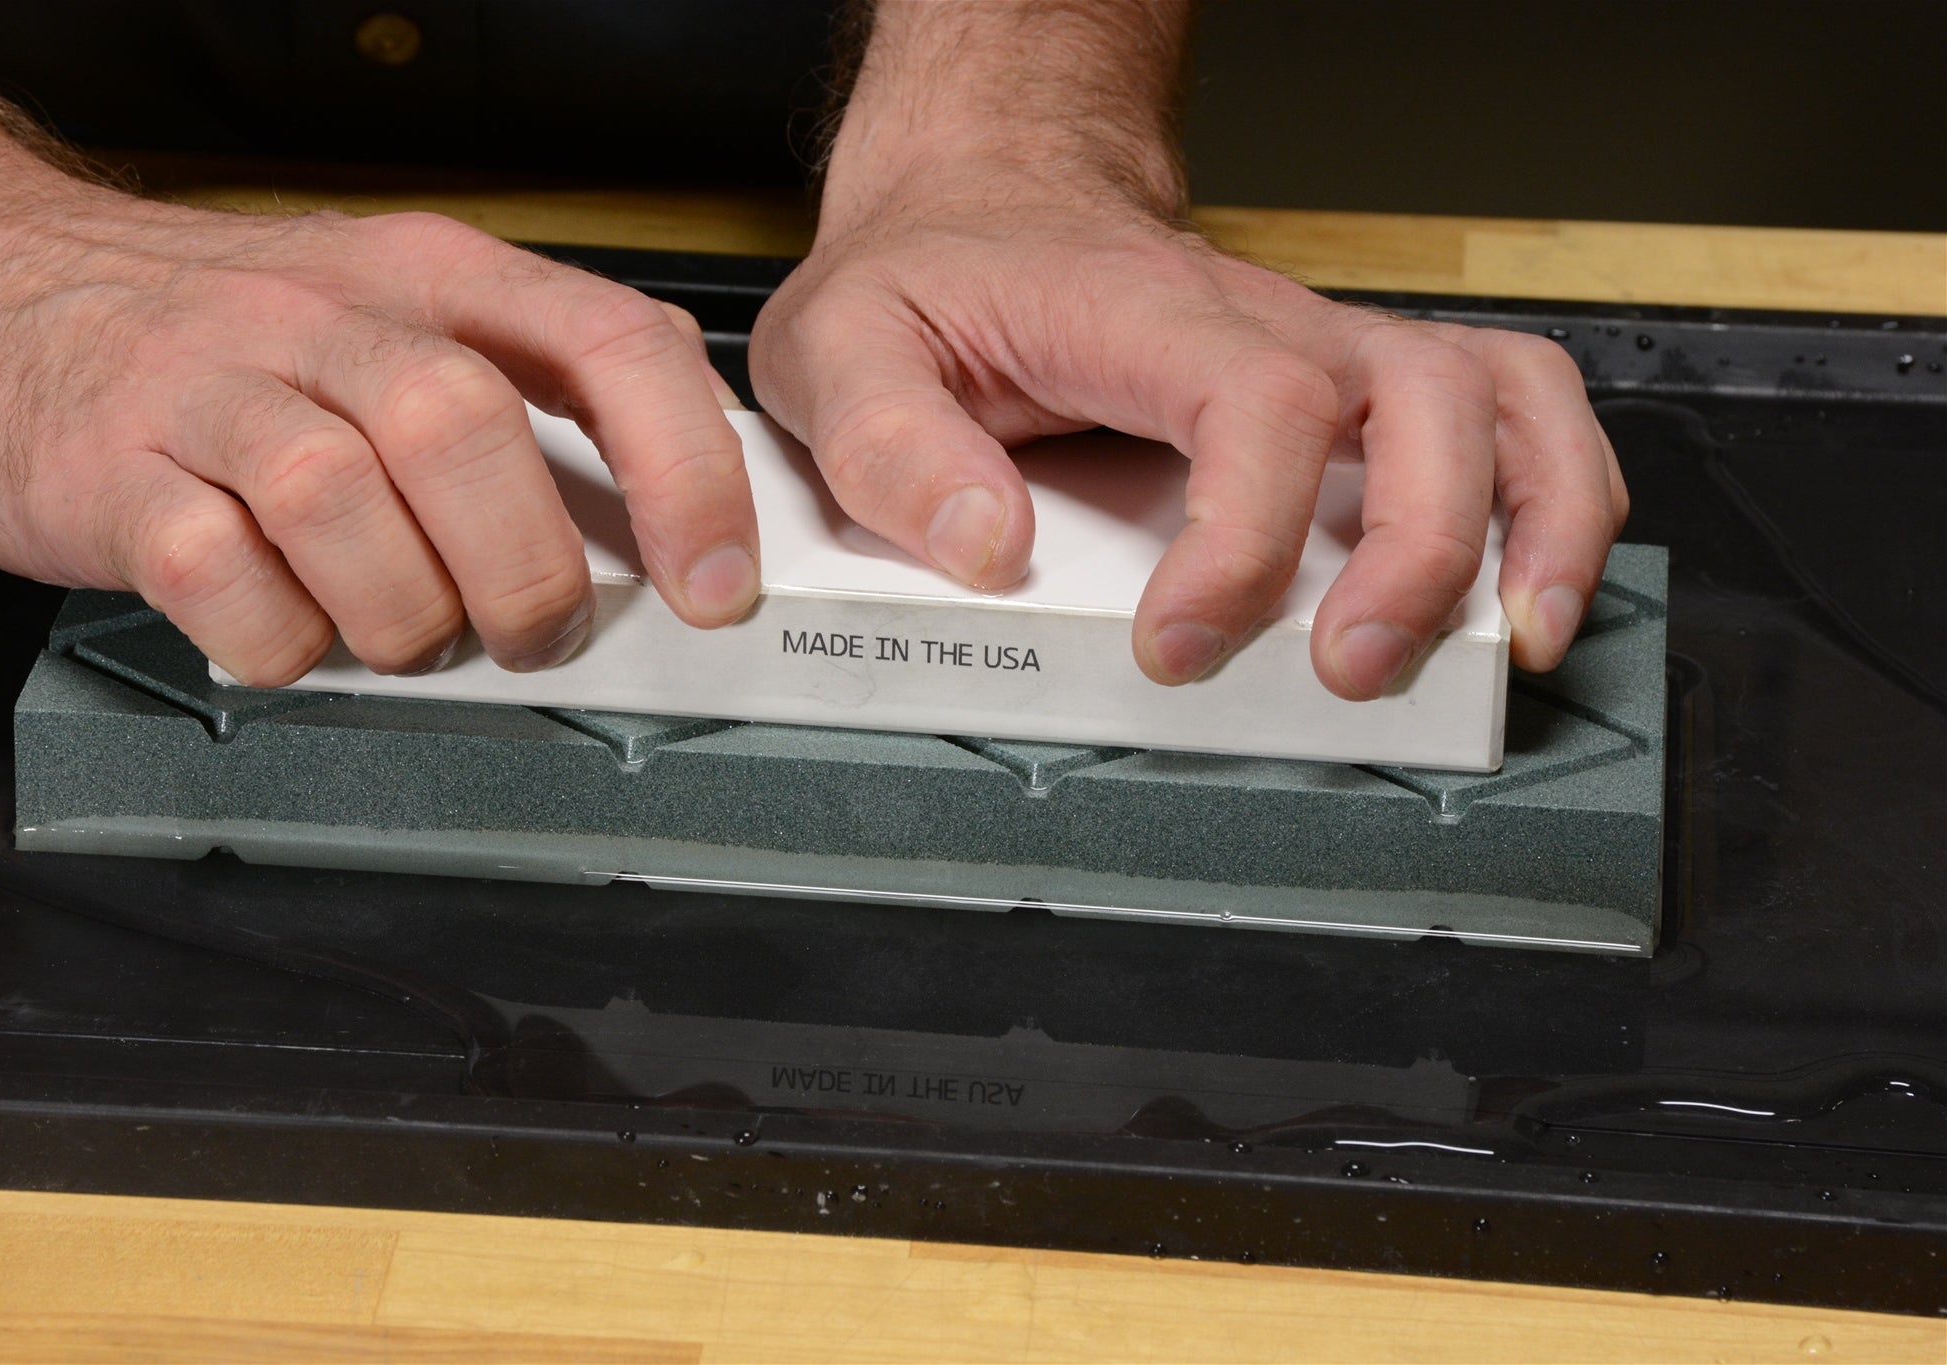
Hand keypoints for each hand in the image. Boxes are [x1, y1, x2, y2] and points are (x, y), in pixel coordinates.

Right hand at [0, 47, 758, 685]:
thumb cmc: (234, 338)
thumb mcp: (399, 318)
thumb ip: (537, 390)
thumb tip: (680, 495)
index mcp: (432, 275)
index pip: (606, 341)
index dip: (686, 470)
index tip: (714, 579)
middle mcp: (326, 318)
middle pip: (466, 429)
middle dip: (524, 571)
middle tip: (527, 630)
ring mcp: (210, 389)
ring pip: (343, 505)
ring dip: (401, 614)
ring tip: (400, 630)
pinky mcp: (113, 472)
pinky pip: (218, 576)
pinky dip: (278, 637)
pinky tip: (290, 625)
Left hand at [750, 1, 1624, 697]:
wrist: (989, 205)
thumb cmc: (932, 279)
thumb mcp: (843, 350)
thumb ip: (890, 446)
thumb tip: (988, 548)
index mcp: (1144, 314)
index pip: (1256, 403)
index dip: (1244, 541)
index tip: (1178, 644)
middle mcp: (1267, 325)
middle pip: (1420, 404)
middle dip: (1416, 555)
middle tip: (1349, 669)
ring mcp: (1328, 350)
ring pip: (1501, 397)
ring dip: (1537, 520)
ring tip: (1516, 637)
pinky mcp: (1353, 386)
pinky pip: (1506, 406)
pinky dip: (1553, 491)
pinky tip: (1526, 584)